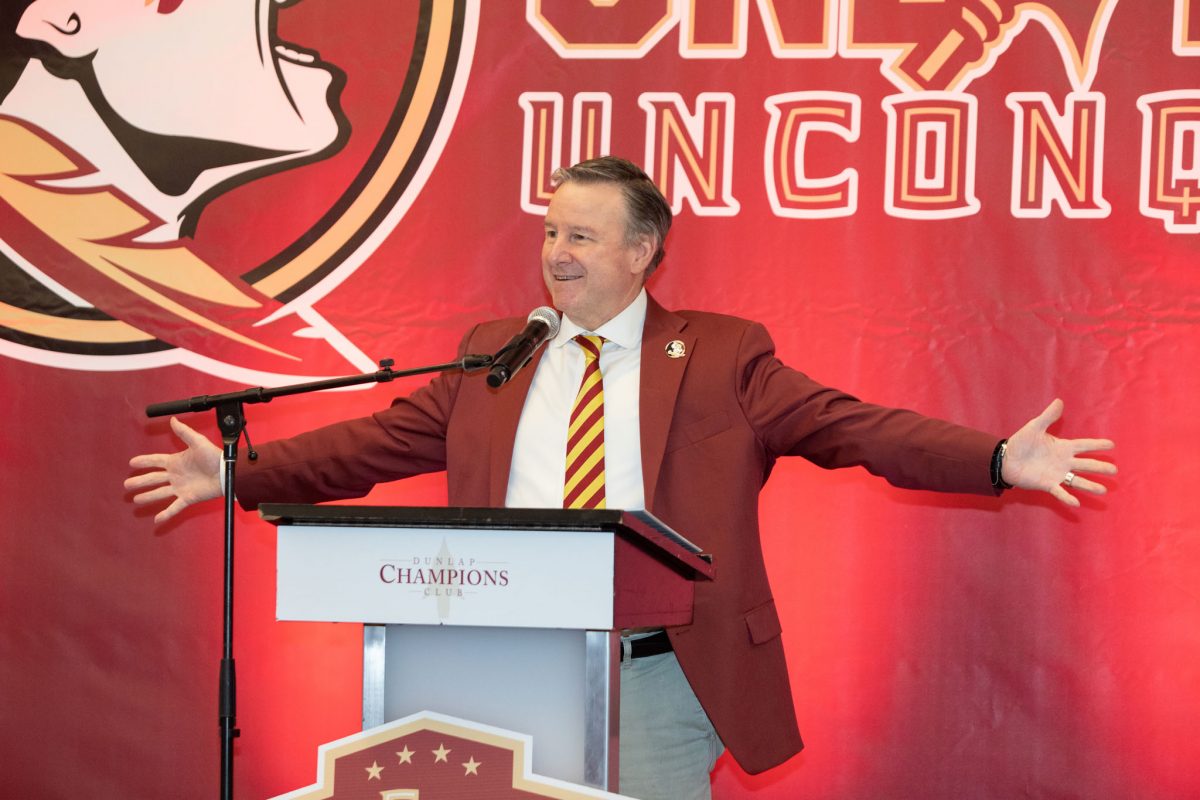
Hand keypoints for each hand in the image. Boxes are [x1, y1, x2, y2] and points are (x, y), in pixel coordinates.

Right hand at [125, 417, 222, 523]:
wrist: (227, 472)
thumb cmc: (214, 456)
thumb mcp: (198, 442)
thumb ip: (184, 432)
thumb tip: (173, 419)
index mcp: (176, 462)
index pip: (155, 461)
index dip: (144, 461)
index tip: (131, 463)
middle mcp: (176, 475)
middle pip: (153, 479)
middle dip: (140, 481)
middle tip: (126, 485)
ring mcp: (181, 487)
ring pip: (160, 493)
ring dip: (148, 496)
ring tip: (136, 500)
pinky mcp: (188, 498)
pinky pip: (174, 507)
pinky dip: (166, 514)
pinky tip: (157, 520)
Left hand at [1002, 399, 1116, 506]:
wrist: (1005, 459)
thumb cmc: (1021, 442)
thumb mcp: (1034, 427)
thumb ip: (1048, 416)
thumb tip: (1059, 401)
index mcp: (1062, 447)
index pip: (1084, 445)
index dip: (1097, 445)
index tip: (1112, 445)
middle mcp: (1063, 462)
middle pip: (1086, 464)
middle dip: (1100, 467)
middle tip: (1114, 470)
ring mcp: (1057, 474)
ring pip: (1077, 480)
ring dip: (1090, 485)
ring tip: (1103, 490)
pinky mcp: (1047, 484)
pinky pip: (1060, 492)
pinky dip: (1067, 497)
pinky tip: (1077, 503)